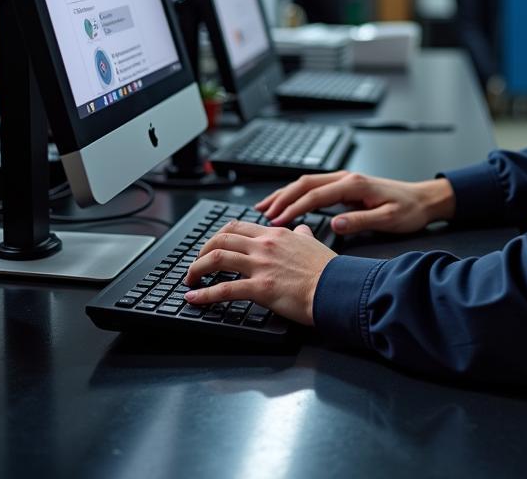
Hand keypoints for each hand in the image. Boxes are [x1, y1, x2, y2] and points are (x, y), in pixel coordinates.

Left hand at [183, 220, 335, 324]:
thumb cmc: (328, 270)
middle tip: (195, 265)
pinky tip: (194, 299)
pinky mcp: (260, 287)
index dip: (217, 236)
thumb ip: (302, 235)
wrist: (337, 288)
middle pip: (221, 239)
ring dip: (197, 270)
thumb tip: (300, 230)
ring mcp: (261, 265)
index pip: (237, 227)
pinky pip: (224, 288)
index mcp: (275, 234)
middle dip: (201, 252)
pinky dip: (204, 294)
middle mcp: (264, 245)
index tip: (210, 248)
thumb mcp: (313, 243)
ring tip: (189, 281)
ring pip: (217, 258)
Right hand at [255, 170, 455, 235]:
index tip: (277, 222)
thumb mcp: (388, 220)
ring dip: (285, 194)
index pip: (315, 195)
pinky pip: (313, 187)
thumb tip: (335, 224)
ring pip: (306, 183)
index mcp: (354, 184)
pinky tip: (287, 204)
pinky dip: (296, 194)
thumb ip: (360, 222)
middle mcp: (346, 178)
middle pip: (304, 184)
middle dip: (281, 198)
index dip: (294, 208)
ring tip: (264, 208)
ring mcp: (344, 180)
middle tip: (261, 214)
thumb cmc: (408, 210)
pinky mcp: (344, 186)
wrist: (423, 199)